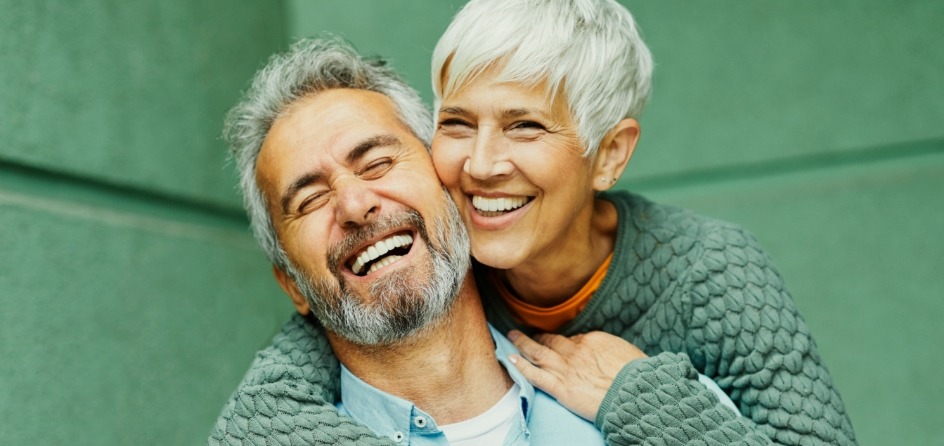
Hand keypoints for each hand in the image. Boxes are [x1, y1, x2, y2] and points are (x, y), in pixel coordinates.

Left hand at [507, 330, 647, 420]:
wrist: (636, 392)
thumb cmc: (638, 375)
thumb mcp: (626, 352)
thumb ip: (610, 350)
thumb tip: (607, 353)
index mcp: (593, 340)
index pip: (573, 339)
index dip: (563, 341)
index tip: (558, 342)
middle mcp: (575, 352)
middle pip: (551, 341)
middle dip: (538, 337)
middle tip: (526, 332)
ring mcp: (566, 370)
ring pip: (538, 353)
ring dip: (522, 344)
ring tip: (511, 337)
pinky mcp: (561, 388)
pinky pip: (536, 376)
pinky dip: (522, 367)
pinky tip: (511, 360)